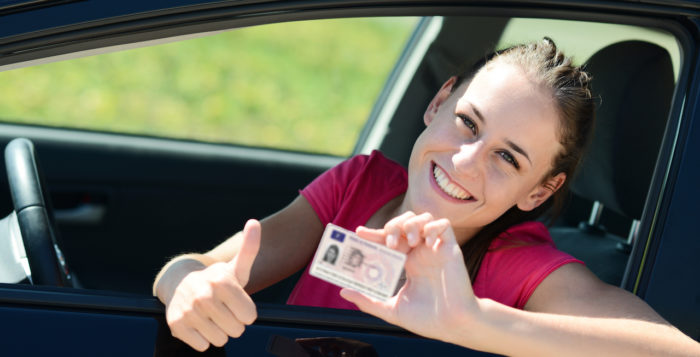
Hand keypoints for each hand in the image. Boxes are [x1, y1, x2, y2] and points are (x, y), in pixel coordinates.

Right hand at [164, 219, 260, 350]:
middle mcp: (204, 295)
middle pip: (237, 330)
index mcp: (223, 281)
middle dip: (233, 323)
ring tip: (211, 316)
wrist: (180, 283)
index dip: (246, 313)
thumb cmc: (217, 280)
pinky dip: (203, 339)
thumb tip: (254, 222)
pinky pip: (203, 345)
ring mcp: (189, 310)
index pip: (250, 316)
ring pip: (220, 340)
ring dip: (218, 332)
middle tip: (223, 310)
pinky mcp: (176, 325)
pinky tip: (199, 323)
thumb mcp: (236, 267)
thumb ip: (249, 248)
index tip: (237, 303)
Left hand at [340, 212, 479, 343]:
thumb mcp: (391, 309)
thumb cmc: (427, 319)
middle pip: (404, 222)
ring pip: (423, 218)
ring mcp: (435, 249)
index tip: (358, 233)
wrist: (453, 325)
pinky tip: (427, 242)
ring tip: (408, 241)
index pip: (388, 239)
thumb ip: (368, 301)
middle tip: (388, 242)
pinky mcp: (451, 248)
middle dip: (393, 225)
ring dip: (411, 224)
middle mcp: (420, 252)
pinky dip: (433, 227)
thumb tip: (343, 292)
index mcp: (407, 262)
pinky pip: (444, 225)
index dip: (374, 233)